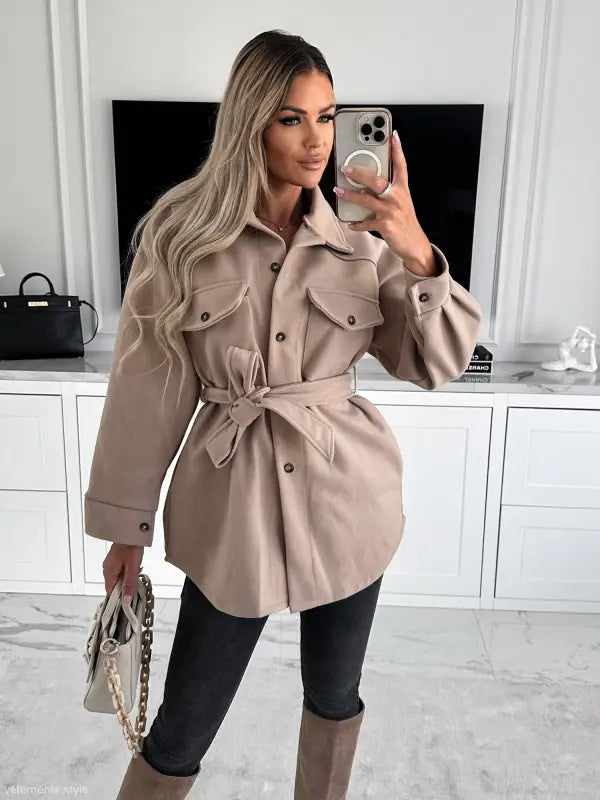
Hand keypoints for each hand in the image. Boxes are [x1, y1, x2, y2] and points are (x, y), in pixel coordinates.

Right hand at [102, 543, 143, 604]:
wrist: (132, 530)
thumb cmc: (131, 546)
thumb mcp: (132, 568)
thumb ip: (129, 585)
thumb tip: (125, 600)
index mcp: (108, 572)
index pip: (110, 592)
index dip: (119, 597)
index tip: (128, 599)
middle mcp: (107, 568)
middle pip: (115, 585)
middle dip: (126, 586)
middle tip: (135, 581)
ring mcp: (111, 563)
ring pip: (119, 578)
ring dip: (128, 578)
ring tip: (136, 571)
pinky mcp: (117, 559)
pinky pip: (121, 570)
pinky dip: (128, 571)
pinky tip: (135, 566)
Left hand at [333, 130, 432, 267]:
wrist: (415, 244)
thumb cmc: (405, 222)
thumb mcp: (402, 202)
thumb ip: (389, 191)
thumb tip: (370, 183)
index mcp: (402, 190)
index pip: (401, 165)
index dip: (397, 149)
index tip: (393, 135)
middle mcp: (397, 198)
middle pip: (378, 181)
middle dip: (360, 173)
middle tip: (346, 168)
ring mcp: (391, 212)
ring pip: (367, 200)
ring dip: (351, 195)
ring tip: (338, 191)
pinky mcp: (385, 226)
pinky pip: (366, 223)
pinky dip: (356, 223)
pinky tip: (349, 222)